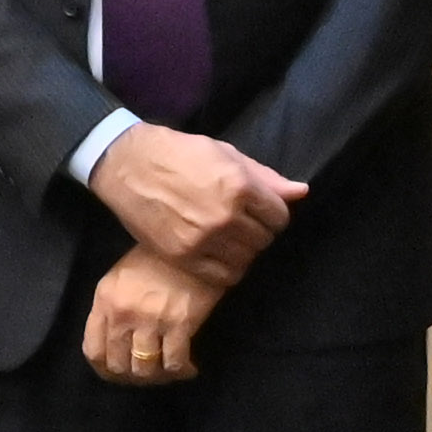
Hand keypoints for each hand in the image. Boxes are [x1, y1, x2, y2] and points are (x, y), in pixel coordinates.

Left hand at [81, 242, 223, 387]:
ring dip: (158, 377)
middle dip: (134, 377)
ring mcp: (150, 320)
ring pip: (145, 369)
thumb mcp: (120, 280)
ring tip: (169, 371)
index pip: (93, 351)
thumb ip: (110, 310)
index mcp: (104, 301)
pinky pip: (174, 363)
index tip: (121, 374)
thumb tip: (115, 347)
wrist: (191, 247)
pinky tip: (189, 368)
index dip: (106, 371)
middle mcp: (122, 313)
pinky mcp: (179, 324)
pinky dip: (181, 371)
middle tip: (150, 374)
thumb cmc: (155, 260)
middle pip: (118, 365)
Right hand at [91, 122, 301, 281]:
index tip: (260, 211)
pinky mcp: (183, 256)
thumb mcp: (226, 155)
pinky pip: (223, 277)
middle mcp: (226, 216)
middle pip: (264, 240)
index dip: (273, 214)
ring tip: (228, 238)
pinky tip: (217, 254)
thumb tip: (302, 192)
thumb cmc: (180, 153)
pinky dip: (226, 269)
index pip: (280, 216)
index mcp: (239, 186)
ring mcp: (204, 239)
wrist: (129, 165)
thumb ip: (266, 178)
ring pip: (246, 260)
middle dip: (258, 231)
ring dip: (243, 251)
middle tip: (242, 223)